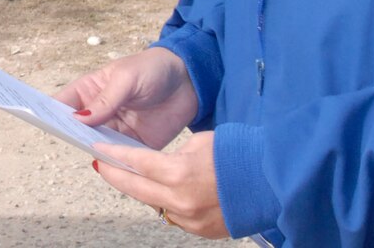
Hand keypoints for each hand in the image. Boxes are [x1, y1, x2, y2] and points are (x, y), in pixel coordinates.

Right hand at [54, 47, 199, 147]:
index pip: (63, 105)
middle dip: (72, 135)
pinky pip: (123, 157)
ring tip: (93, 152)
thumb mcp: (126, 79)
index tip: (40, 121)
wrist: (191, 81)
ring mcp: (117, 130)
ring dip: (95, 150)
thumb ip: (104, 100)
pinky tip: (115, 164)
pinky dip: (118, 161)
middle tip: (71, 140)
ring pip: (98, 145)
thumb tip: (78, 119)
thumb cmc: (152, 69)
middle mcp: (99, 113)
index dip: (50, 113)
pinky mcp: (137, 144)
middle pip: (78, 129)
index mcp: (89, 91)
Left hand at [93, 132, 229, 238]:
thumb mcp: (200, 142)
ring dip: (141, 191)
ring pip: (153, 204)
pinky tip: (161, 192)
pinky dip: (165, 203)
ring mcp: (192, 219)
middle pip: (135, 188)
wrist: (276, 180)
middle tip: (103, 165)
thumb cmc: (241, 155)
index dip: (114, 154)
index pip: (135, 163)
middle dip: (116, 175)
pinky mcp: (203, 231)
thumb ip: (172, 154)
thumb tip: (154, 164)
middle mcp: (182, 201)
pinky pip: (174, 216)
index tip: (98, 148)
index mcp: (179, 173)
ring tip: (130, 177)